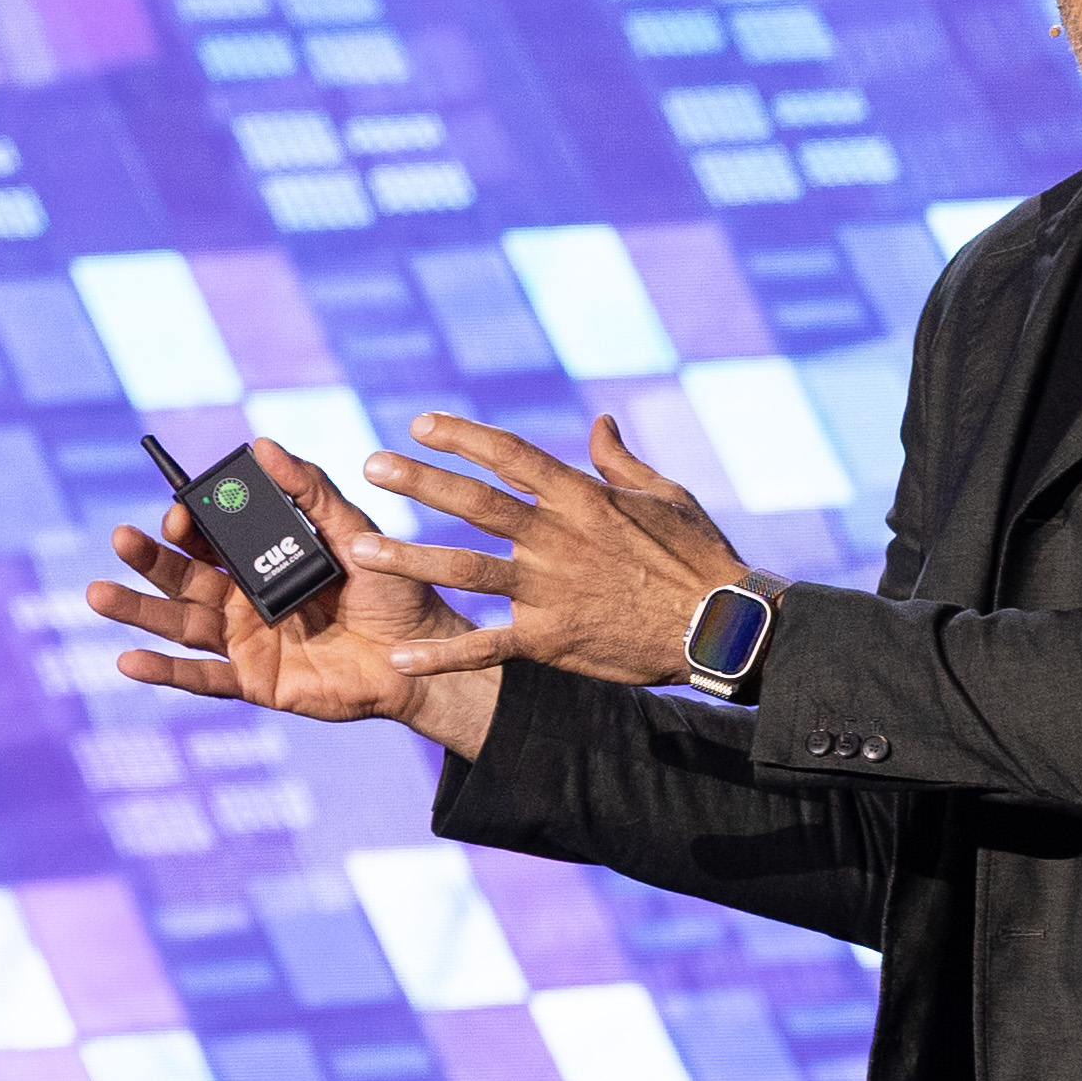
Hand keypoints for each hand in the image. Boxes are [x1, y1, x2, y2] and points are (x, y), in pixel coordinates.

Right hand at [82, 440, 498, 755]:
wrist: (424, 653)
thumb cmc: (393, 588)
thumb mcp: (352, 532)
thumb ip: (311, 492)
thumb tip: (263, 443)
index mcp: (262, 559)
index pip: (208, 538)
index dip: (188, 524)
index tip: (178, 512)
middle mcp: (244, 599)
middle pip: (183, 577)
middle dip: (149, 559)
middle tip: (121, 538)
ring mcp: (247, 642)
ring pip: (180, 624)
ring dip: (137, 609)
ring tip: (96, 594)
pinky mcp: (255, 682)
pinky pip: (203, 678)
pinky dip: (165, 673)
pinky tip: (127, 661)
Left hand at [349, 412, 771, 689]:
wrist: (721, 627)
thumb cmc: (698, 556)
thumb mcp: (665, 495)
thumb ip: (620, 460)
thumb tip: (601, 422)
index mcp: (582, 497)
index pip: (511, 454)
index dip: (463, 435)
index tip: (420, 422)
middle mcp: (557, 537)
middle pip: (475, 502)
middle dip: (419, 480)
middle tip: (372, 465)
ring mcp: (550, 589)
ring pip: (465, 568)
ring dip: (409, 557)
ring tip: (360, 551)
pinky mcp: (551, 638)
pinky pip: (486, 645)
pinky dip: (442, 654)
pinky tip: (400, 658)